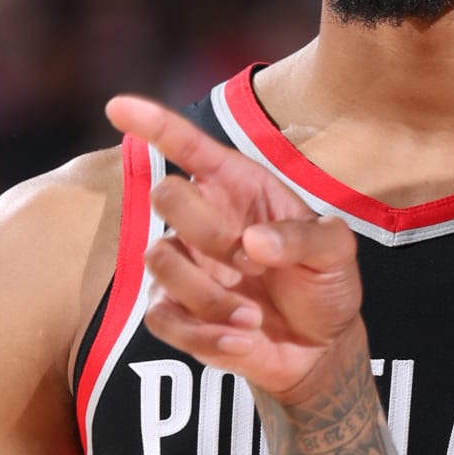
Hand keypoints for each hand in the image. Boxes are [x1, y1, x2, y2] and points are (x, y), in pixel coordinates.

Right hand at [106, 92, 363, 402]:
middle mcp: (202, 220)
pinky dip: (205, 336)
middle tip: (251, 265)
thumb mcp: (336, 252)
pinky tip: (243, 342)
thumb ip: (305, 238)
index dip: (153, 124)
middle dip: (209, 232)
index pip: (187, 145)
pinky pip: (163, 318)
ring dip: (210, 295)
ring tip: (253, 317)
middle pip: (165, 196)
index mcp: (237, 187)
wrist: (320, 347)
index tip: (117, 107)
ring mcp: (184, 267)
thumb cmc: (324, 283)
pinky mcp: (175, 314)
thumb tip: (253, 242)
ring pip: (159, 260)